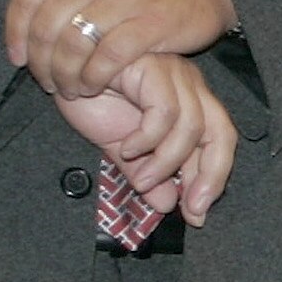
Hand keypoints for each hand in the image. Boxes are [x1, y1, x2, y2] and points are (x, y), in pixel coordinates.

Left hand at [4, 0, 235, 97]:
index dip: (15, 31)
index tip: (18, 58)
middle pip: (47, 26)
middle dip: (41, 63)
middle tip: (47, 83)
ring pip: (74, 45)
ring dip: (65, 75)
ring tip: (70, 89)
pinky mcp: (151, 23)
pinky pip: (108, 57)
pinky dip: (95, 77)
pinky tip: (94, 86)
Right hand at [52, 51, 236, 225]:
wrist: (60, 71)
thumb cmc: (92, 100)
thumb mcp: (123, 147)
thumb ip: (146, 173)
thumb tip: (168, 204)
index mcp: (189, 102)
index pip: (220, 141)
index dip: (213, 179)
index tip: (195, 214)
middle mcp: (189, 85)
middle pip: (220, 132)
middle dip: (209, 176)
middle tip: (188, 207)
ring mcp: (173, 73)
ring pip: (191, 127)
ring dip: (165, 162)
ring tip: (140, 179)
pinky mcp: (152, 67)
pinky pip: (165, 112)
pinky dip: (147, 139)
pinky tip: (126, 148)